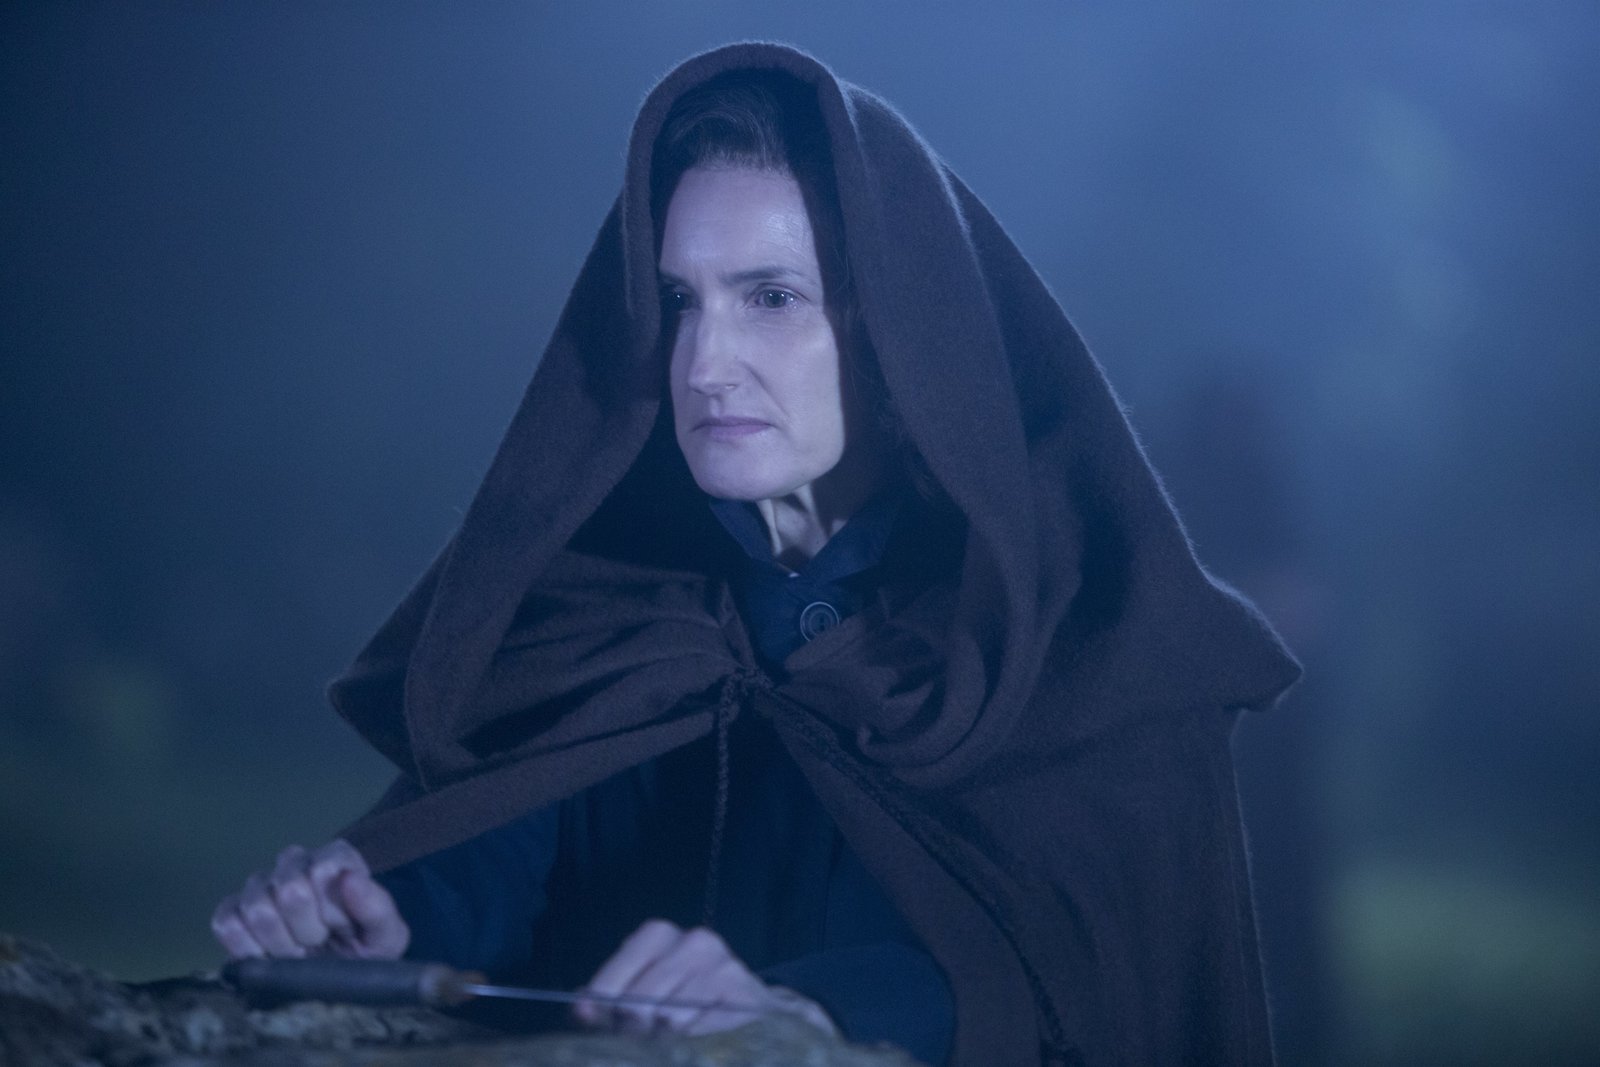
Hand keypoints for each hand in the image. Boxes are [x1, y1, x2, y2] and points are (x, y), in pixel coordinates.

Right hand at [210, 839, 408, 959]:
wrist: (333, 979)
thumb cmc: (366, 950)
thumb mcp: (387, 937)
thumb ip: (377, 907)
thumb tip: (349, 878)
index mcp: (336, 858)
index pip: (322, 872)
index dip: (332, 913)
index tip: (342, 930)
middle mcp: (294, 861)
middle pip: (290, 891)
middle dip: (307, 932)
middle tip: (319, 945)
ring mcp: (260, 884)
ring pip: (257, 908)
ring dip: (280, 945)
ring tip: (297, 953)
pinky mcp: (232, 909)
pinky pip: (226, 922)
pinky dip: (247, 948)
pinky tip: (268, 958)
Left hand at [576, 919, 836, 1036]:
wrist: (751, 1008)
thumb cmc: (687, 1001)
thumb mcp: (645, 993)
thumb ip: (611, 999)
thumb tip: (581, 1008)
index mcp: (657, 935)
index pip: (614, 976)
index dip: (601, 1008)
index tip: (593, 1025)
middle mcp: (691, 940)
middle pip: (638, 1001)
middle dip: (633, 1030)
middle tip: (643, 1038)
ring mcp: (719, 962)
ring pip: (668, 1017)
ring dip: (664, 1037)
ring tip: (671, 1037)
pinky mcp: (740, 988)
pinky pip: (698, 1027)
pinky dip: (690, 1039)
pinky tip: (695, 1037)